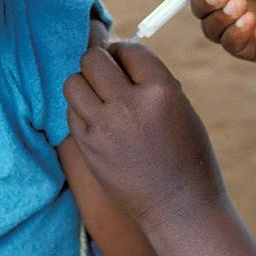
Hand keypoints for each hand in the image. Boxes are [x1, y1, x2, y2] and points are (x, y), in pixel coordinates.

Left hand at [63, 42, 225, 227]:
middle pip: (93, 59)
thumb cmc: (185, 154)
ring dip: (84, 83)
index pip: (129, 49)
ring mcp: (104, 126)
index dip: (124, 52)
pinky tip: (97, 119)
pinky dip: (80, 109)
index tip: (125, 62)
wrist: (178, 206)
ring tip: (98, 96)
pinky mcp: (88, 146)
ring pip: (73, 82)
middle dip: (99, 62)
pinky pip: (70, 111)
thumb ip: (150, 80)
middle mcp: (129, 104)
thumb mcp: (180, 107)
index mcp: (161, 90)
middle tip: (107, 75)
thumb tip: (117, 55)